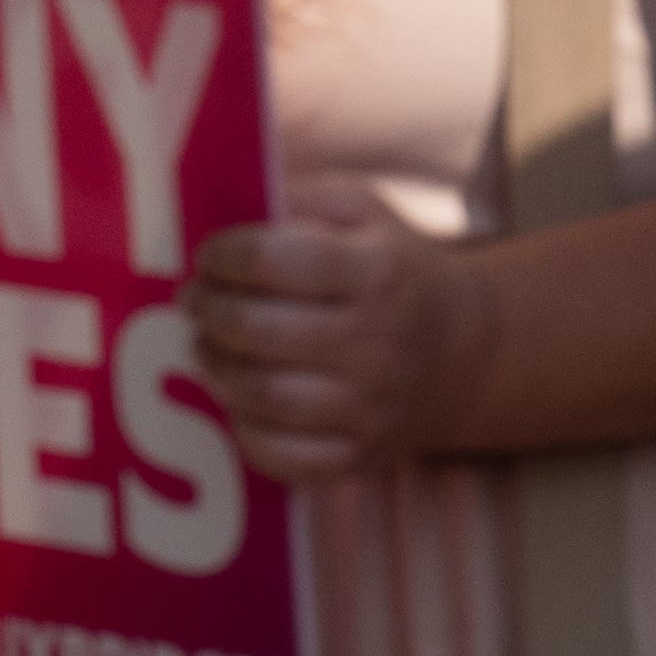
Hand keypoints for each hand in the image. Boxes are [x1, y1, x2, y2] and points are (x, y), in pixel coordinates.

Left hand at [180, 219, 492, 482]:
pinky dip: (243, 429)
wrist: (462, 350)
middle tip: (193, 300)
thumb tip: (222, 198)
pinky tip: (237, 397)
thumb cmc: (389, 268)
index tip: (209, 255)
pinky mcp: (360, 456)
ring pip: (261, 397)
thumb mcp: (359, 212)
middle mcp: (379, 344)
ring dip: (213, 367)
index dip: (222, 255)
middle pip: (256, 332)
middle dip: (206, 310)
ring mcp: (372, 408)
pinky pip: (281, 457)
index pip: (271, 261)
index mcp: (378, 272)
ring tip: (204, 345)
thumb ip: (295, 198)